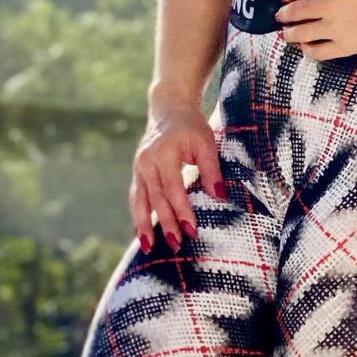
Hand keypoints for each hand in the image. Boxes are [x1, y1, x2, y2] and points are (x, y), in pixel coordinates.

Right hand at [129, 98, 226, 253]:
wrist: (169, 108)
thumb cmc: (191, 126)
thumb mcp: (206, 143)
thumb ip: (212, 170)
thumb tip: (219, 196)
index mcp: (164, 153)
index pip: (174, 189)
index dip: (182, 211)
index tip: (192, 231)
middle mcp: (147, 161)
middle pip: (156, 198)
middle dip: (166, 223)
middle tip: (175, 245)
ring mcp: (139, 166)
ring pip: (140, 200)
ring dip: (144, 225)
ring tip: (148, 247)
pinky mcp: (137, 171)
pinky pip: (137, 196)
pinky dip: (138, 215)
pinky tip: (141, 232)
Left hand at [276, 0, 356, 59]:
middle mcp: (328, 5)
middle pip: (294, 12)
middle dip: (284, 15)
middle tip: (282, 17)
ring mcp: (336, 27)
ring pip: (301, 33)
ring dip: (290, 33)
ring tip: (288, 34)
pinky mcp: (346, 45)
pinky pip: (318, 51)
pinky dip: (308, 49)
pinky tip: (307, 46)